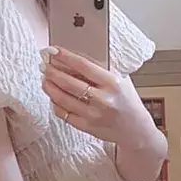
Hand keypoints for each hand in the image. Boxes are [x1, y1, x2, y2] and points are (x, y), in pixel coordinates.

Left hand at [41, 47, 158, 148]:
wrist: (136, 129)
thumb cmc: (127, 100)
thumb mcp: (121, 80)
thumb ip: (101, 69)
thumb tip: (74, 57)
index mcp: (113, 83)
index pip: (84, 66)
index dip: (66, 57)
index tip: (54, 50)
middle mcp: (103, 99)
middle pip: (69, 83)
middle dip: (52, 72)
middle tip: (43, 64)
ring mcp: (94, 115)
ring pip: (63, 99)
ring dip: (50, 87)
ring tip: (45, 78)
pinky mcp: (87, 127)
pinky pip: (64, 114)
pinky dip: (55, 104)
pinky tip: (53, 96)